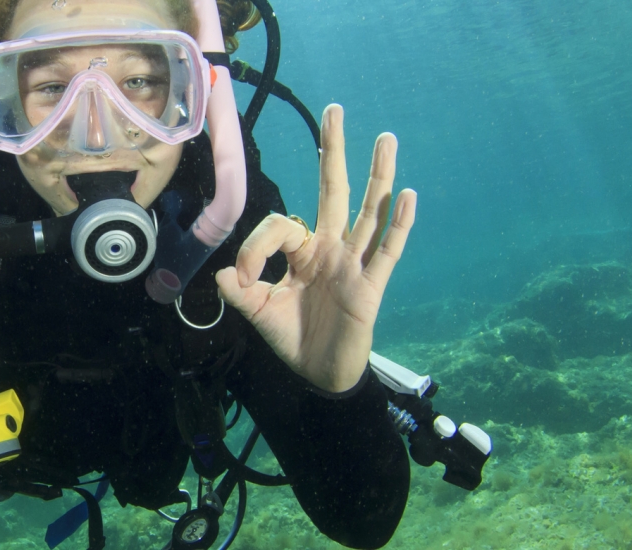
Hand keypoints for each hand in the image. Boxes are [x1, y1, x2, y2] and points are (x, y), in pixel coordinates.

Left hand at [215, 105, 416, 392]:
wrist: (319, 375)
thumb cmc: (294, 339)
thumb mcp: (260, 313)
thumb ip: (241, 293)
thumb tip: (225, 273)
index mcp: (303, 252)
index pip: (280, 226)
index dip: (258, 248)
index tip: (246, 279)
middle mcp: (330, 248)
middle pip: (333, 190)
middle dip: (333, 151)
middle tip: (334, 110)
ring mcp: (354, 264)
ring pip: (368, 212)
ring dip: (378, 175)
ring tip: (387, 139)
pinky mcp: (371, 287)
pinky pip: (387, 251)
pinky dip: (397, 224)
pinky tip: (406, 195)